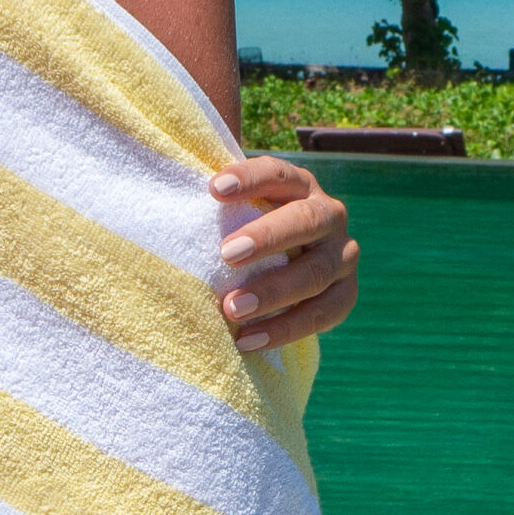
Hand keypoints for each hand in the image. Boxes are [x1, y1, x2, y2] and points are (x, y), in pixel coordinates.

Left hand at [209, 157, 359, 352]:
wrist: (284, 268)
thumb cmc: (244, 232)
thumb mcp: (237, 211)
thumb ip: (217, 204)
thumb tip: (166, 194)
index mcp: (300, 186)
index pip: (279, 174)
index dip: (251, 178)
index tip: (213, 189)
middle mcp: (330, 215)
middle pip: (307, 221)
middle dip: (268, 237)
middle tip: (226, 255)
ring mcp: (343, 256)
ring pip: (318, 273)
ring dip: (274, 291)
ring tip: (231, 309)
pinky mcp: (346, 294)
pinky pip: (323, 314)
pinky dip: (285, 329)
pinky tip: (247, 340)